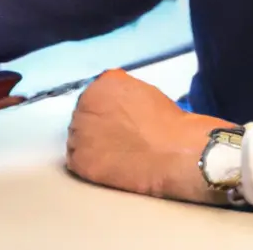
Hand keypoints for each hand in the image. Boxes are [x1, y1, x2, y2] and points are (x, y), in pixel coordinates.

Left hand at [66, 69, 233, 203]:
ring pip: (76, 139)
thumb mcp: (141, 90)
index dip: (103, 114)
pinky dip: (88, 166)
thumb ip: (118, 90)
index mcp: (99, 85)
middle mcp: (83, 104)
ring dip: (89, 146)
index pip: (91, 98)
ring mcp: (79, 132)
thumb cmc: (168, 125)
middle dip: (95, 129)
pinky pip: (75, 161)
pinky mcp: (80, 159)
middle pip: (82, 117)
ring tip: (113, 156)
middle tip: (114, 142)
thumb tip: (111, 101)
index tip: (114, 125)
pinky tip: (107, 168)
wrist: (176, 153)